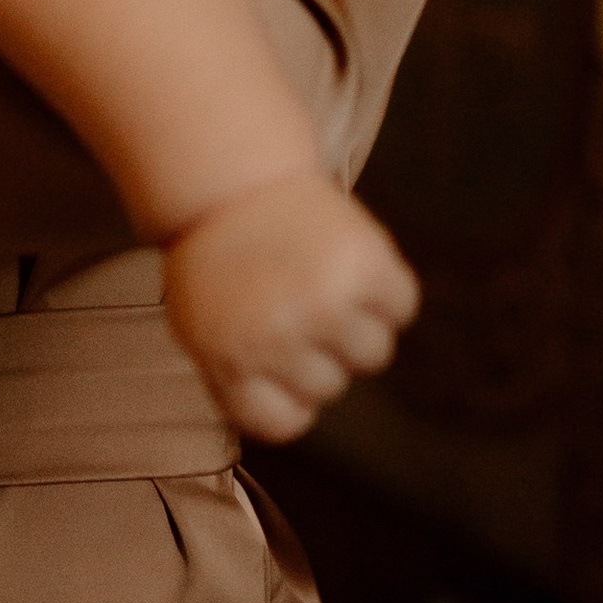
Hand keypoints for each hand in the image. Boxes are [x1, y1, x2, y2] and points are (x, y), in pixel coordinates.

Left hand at [162, 170, 419, 441]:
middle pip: (332, 386)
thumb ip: (239, 378)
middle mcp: (276, 339)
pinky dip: (386, 287)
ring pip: (374, 353)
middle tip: (292, 300)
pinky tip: (348, 260)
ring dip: (358, 323)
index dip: (290, 395)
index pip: (284, 424)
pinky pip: (401, 305)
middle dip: (318, 351)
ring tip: (322, 280)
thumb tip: (295, 415)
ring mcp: (323, 304)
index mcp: (230, 361)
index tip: (279, 362)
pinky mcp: (365, 265)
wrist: (230, 178)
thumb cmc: (218, 259)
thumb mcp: (201, 326)